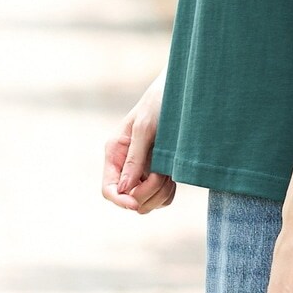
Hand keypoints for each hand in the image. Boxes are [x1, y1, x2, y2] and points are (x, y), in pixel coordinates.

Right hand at [101, 75, 175, 213]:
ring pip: (146, 202)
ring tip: (169, 172)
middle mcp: (126, 164)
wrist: (182, 90)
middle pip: (129, 199)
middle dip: (146, 194)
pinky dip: (167, 192)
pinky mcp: (159, 171)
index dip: (121, 201)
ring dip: (159, 194)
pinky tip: (173, 175)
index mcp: (115, 152)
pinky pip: (161, 197)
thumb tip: (124, 189)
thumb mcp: (145, 127)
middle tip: (162, 175)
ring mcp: (143, 169)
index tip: (137, 203)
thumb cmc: (160, 102)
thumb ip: (135, 158)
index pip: (109, 189)